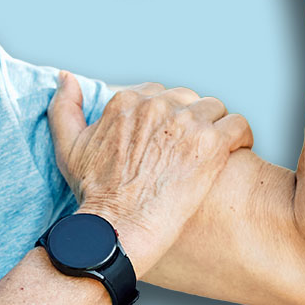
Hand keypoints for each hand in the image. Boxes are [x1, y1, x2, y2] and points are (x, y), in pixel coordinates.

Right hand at [47, 72, 252, 272]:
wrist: (118, 228)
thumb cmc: (94, 194)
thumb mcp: (69, 147)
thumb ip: (64, 107)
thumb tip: (66, 76)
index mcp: (126, 101)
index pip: (159, 93)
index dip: (165, 117)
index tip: (165, 140)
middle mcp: (157, 105)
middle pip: (188, 99)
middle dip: (190, 121)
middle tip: (188, 152)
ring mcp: (185, 122)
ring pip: (215, 108)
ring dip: (216, 129)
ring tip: (213, 154)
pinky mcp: (211, 144)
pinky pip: (239, 125)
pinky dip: (240, 139)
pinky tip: (233, 156)